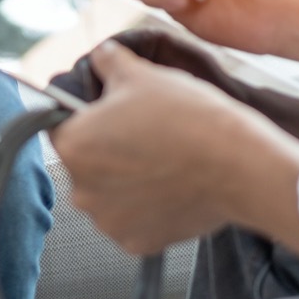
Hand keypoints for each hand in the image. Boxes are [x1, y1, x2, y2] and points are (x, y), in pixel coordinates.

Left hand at [51, 41, 298, 254]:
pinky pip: (133, 218)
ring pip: (108, 191)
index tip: (112, 112)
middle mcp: (80, 189)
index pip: (60, 124)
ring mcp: (108, 220)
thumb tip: (101, 56)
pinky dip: (147, 205)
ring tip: (163, 158)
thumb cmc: (188, 119)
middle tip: (145, 132)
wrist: (238, 166)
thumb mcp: (141, 73)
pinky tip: (171, 185)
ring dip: (126, 178)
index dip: (86, 113)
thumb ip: (108, 61)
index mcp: (71, 145)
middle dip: (108, 147)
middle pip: (85, 160)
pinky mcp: (137, 242)